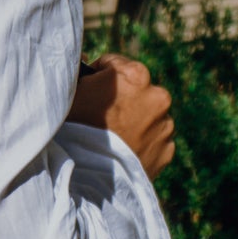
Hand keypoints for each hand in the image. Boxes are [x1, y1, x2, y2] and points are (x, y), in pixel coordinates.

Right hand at [66, 52, 174, 177]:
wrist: (87, 178)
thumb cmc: (73, 128)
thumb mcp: (70, 91)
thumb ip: (81, 71)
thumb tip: (83, 59)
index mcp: (136, 74)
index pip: (114, 64)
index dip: (97, 76)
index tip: (88, 91)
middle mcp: (158, 96)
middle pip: (136, 90)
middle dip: (122, 99)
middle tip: (99, 118)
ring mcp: (165, 126)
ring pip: (148, 116)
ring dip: (135, 122)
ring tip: (110, 138)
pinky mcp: (167, 151)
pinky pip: (154, 141)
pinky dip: (142, 144)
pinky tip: (120, 152)